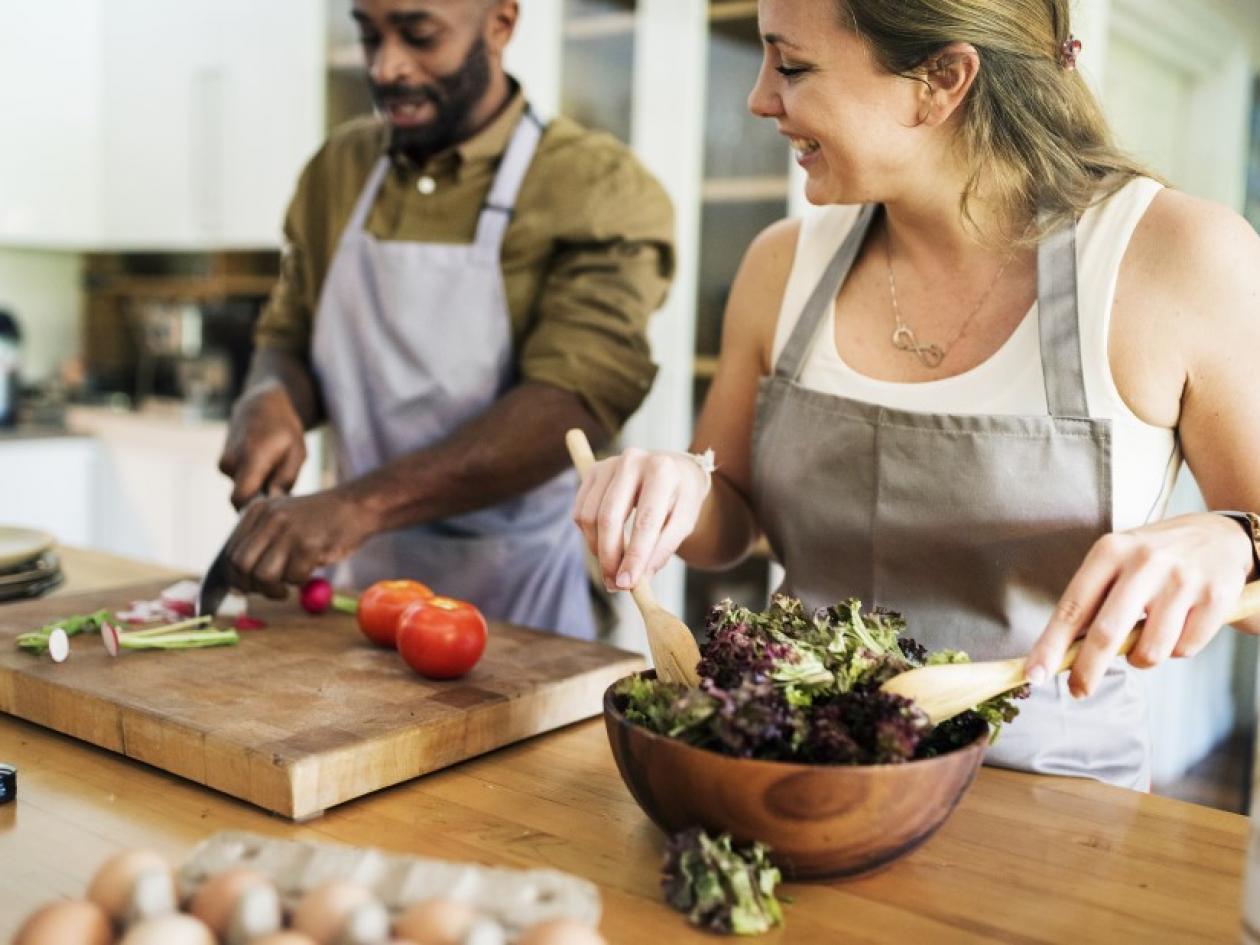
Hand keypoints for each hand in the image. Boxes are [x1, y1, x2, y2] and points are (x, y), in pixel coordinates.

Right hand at [219, 382, 306, 508]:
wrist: (261, 405)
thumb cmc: (284, 429)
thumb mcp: (297, 452)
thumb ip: (285, 479)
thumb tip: (273, 502)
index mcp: (250, 458)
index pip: (239, 499)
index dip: (254, 511)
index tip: (272, 509)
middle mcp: (231, 462)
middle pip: (242, 500)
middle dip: (260, 500)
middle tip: (282, 489)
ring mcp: (224, 464)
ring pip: (242, 490)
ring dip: (258, 488)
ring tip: (275, 472)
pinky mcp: (223, 465)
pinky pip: (239, 483)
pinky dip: (253, 481)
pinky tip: (265, 469)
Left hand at [225, 490, 368, 598]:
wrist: (356, 506)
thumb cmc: (319, 520)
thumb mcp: (283, 518)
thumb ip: (261, 542)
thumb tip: (239, 584)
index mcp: (258, 511)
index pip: (231, 553)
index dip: (237, 577)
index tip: (250, 586)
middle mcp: (269, 518)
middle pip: (241, 565)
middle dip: (251, 586)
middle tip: (269, 591)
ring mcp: (289, 531)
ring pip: (263, 576)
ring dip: (273, 590)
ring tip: (286, 588)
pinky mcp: (309, 545)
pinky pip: (293, 577)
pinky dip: (299, 581)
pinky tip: (308, 571)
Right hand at [572, 447, 709, 591]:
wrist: (674, 470)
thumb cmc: (681, 498)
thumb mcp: (684, 522)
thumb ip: (663, 549)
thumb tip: (639, 579)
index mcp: (662, 472)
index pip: (645, 521)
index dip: (634, 556)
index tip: (627, 584)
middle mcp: (632, 461)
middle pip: (609, 517)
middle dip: (609, 557)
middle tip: (615, 584)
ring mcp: (609, 464)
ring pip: (589, 516)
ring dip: (597, 549)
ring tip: (612, 567)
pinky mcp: (593, 471)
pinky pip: (580, 511)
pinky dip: (589, 535)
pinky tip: (605, 544)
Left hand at [1025, 513, 1252, 697]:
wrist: (1221, 536)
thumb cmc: (1154, 558)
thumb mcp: (1117, 561)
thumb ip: (1091, 601)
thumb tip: (1060, 654)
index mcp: (1110, 551)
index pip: (1072, 607)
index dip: (1051, 645)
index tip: (1034, 674)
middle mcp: (1145, 562)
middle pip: (1106, 634)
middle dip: (1087, 671)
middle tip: (1078, 690)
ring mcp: (1182, 580)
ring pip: (1150, 651)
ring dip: (1141, 659)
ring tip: (1147, 639)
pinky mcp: (1216, 598)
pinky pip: (1185, 649)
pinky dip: (1177, 650)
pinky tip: (1180, 627)